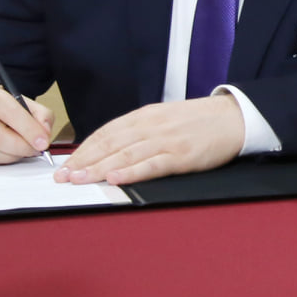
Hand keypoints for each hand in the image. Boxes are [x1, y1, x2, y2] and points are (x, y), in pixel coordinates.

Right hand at [0, 85, 54, 166]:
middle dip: (21, 148)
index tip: (43, 143)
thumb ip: (40, 115)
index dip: (30, 130)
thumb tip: (44, 134)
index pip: (11, 113)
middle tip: (33, 151)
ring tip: (17, 151)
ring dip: (10, 158)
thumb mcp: (21, 103)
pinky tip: (0, 154)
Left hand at [56, 95, 243, 185]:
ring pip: (125, 155)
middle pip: (110, 144)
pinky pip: (152, 164)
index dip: (83, 149)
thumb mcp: (165, 118)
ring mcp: (167, 141)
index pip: (106, 132)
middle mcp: (152, 126)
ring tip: (78, 180)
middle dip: (83, 161)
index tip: (65, 164)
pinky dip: (132, 172)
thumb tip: (110, 149)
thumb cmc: (199, 121)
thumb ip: (139, 131)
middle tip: (62, 177)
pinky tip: (115, 179)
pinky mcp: (182, 155)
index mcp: (145, 116)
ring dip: (98, 168)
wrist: (234, 116)